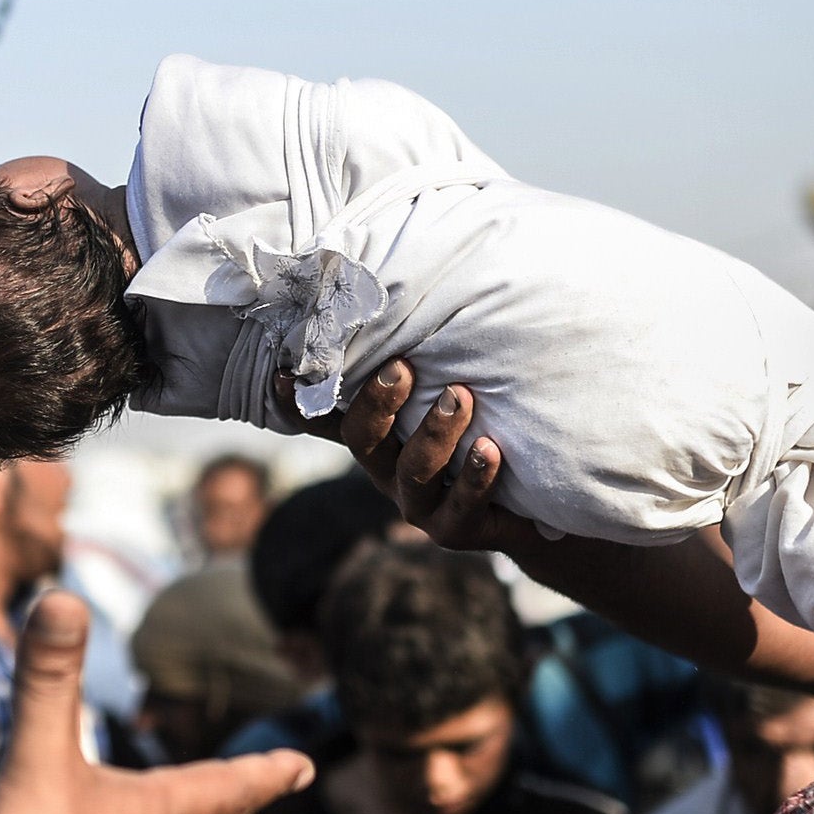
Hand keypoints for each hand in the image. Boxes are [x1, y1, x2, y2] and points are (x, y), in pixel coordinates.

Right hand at [275, 363, 537, 554]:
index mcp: (377, 435)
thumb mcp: (449, 393)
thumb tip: (423, 284)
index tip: (282, 373)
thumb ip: (429, 361)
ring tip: (461, 396)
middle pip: (363, 439)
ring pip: (414, 470)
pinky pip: (462, 507)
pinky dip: (475, 476)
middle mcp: (387, 469)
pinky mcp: (456, 529)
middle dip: (379, 402)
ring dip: (435, 431)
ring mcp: (419, 503)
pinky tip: (490, 449)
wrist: (530, 504)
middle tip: (401, 367)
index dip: (295, 402)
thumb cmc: (485, 430)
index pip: (326, 417)